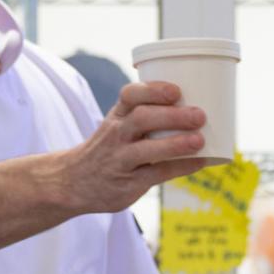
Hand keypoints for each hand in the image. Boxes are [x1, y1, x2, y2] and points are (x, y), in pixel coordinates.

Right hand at [64, 81, 207, 213]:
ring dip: (176, 144)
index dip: (153, 91)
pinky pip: (157, 174)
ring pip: (147, 149)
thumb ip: (146, 115)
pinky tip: (199, 162)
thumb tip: (198, 109)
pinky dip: (180, 167)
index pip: (129, 95)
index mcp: (117, 116)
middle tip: (199, 115)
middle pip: (142, 119)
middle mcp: (117, 135)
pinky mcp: (129, 183)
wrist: (74, 182)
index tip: (176, 90)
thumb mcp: (117, 126)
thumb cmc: (109, 149)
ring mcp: (121, 159)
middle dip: (172, 116)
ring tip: (199, 140)